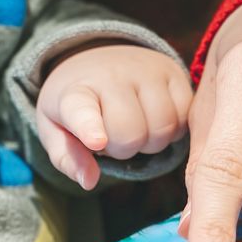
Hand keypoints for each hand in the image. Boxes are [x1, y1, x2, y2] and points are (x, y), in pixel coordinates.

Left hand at [36, 44, 192, 189]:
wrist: (96, 60)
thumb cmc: (76, 105)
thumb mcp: (56, 131)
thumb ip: (67, 158)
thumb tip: (89, 181)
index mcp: (74, 92)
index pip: (81, 110)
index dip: (89, 127)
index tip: (96, 141)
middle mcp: (111, 75)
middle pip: (130, 134)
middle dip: (123, 149)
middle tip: (114, 137)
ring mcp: (145, 70)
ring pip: (162, 128)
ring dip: (150, 142)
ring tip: (135, 127)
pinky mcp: (172, 71)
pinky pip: (184, 117)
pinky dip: (173, 130)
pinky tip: (155, 121)